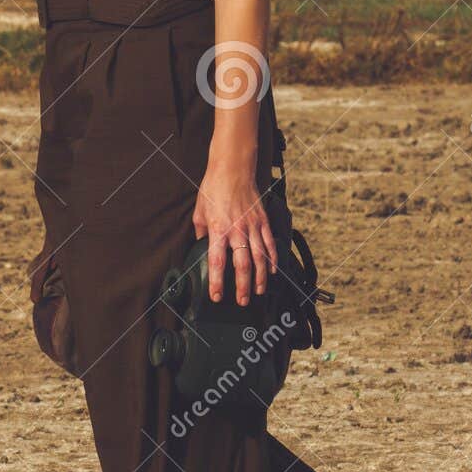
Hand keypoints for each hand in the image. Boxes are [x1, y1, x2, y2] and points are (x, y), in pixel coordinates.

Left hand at [191, 127, 277, 306]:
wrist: (233, 170)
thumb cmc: (213, 189)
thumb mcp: (199, 210)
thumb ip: (200, 231)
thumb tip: (200, 245)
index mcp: (218, 230)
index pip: (217, 262)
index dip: (217, 282)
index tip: (217, 296)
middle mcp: (237, 231)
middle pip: (242, 266)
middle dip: (242, 287)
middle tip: (241, 301)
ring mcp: (253, 227)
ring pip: (259, 259)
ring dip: (259, 279)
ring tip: (256, 292)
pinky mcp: (263, 222)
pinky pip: (270, 245)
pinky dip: (272, 260)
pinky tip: (271, 272)